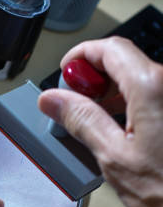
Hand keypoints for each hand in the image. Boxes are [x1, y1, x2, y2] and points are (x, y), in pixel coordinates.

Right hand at [38, 37, 162, 206]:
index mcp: (153, 87)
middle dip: (95, 76)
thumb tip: (54, 100)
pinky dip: (133, 100)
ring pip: (140, 76)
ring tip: (96, 119)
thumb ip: (82, 120)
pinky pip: (156, 93)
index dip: (81, 56)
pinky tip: (123, 126)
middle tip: (75, 103)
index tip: (66, 74)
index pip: (110, 48)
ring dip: (113, 90)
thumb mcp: (115, 157)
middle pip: (125, 60)